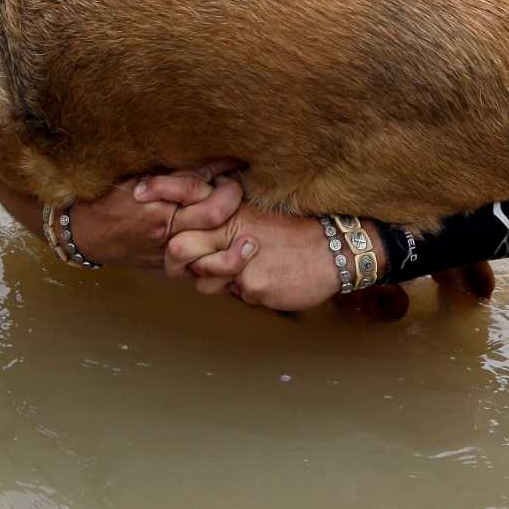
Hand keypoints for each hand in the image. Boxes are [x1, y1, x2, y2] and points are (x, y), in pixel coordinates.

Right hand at [60, 160, 243, 269]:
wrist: (82, 236)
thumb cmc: (104, 201)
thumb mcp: (131, 178)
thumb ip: (166, 173)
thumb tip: (200, 160)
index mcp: (154, 202)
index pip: (195, 182)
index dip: (218, 168)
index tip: (232, 157)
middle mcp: (165, 228)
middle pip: (214, 212)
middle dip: (231, 194)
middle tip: (235, 182)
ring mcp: (168, 251)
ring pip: (214, 243)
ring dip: (233, 228)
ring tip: (239, 214)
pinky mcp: (169, 267)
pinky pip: (202, 267)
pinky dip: (219, 256)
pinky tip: (232, 246)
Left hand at [166, 204, 386, 311]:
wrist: (337, 249)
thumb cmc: (297, 234)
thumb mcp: (258, 216)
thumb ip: (227, 224)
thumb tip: (193, 240)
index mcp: (231, 213)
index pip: (181, 227)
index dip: (172, 241)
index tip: (174, 246)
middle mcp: (230, 232)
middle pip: (179, 252)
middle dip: (183, 265)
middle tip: (198, 269)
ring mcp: (239, 261)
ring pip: (205, 282)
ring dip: (220, 283)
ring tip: (250, 271)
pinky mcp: (253, 285)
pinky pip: (239, 296)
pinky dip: (253, 292)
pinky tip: (274, 279)